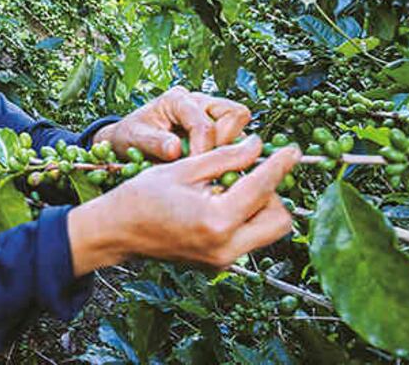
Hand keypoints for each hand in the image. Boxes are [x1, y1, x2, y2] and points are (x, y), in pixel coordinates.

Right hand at [66, 136, 299, 275]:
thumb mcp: (184, 168)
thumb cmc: (141, 197)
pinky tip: (222, 200)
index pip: (263, 188)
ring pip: (268, 231)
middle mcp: (226, 246)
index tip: (292, 150)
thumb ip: (225, 157)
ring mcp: (223, 259)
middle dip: (273, 192)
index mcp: (216, 220)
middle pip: (279, 220)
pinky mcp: (219, 262)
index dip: (280, 164)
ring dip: (262, 206)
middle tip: (252, 172)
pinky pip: (249, 238)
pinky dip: (247, 217)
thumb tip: (256, 146)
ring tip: (233, 186)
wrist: (116, 231)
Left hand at [93, 85, 251, 160]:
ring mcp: (211, 113)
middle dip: (224, 143)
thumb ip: (153, 143)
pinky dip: (228, 154)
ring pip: (241, 125)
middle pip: (235, 114)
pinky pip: (237, 138)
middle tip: (204, 164)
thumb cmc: (130, 136)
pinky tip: (210, 167)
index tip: (195, 169)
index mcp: (177, 99)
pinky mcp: (217, 127)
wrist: (128, 141)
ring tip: (206, 166)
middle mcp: (199, 101)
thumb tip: (175, 149)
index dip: (204, 149)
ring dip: (229, 148)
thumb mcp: (134, 138)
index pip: (204, 123)